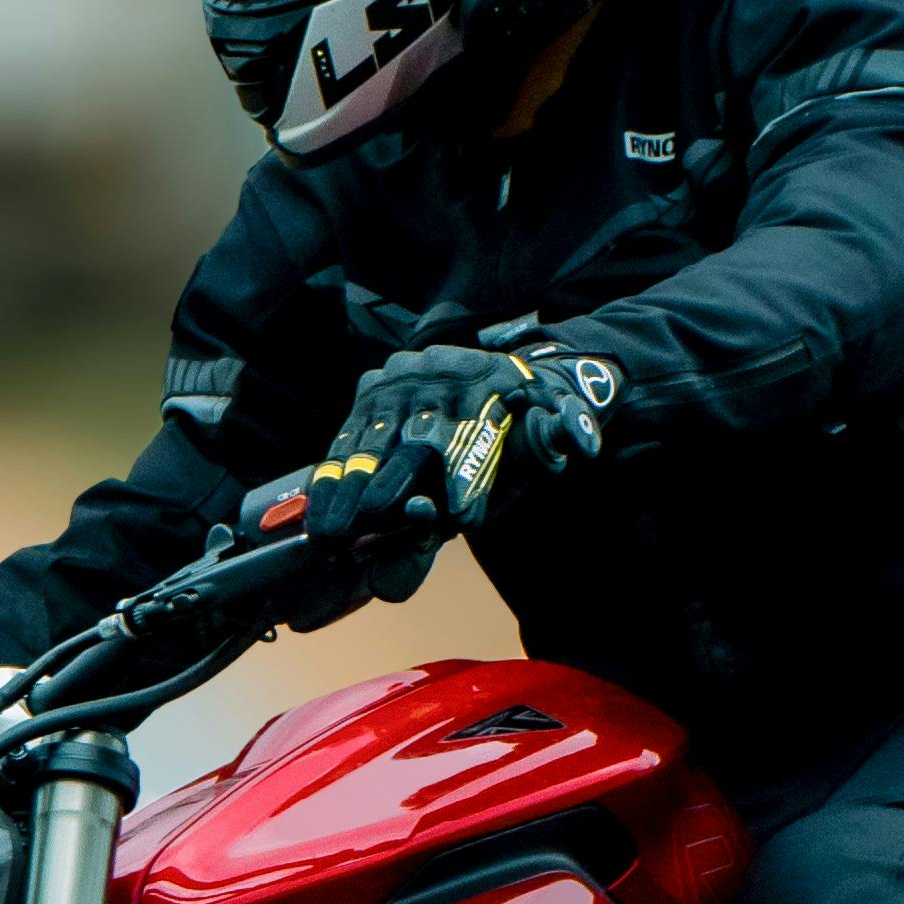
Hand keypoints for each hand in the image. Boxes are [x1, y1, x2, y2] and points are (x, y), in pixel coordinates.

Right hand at [304, 343, 603, 545]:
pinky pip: (349, 437)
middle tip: (376, 524)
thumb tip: (584, 441)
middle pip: (414, 437)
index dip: (468, 476)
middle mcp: (439, 374)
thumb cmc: (526, 412)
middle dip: (394, 483)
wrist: (493, 369)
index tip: (464, 519)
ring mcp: (400, 381)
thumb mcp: (556, 417)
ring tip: (334, 534)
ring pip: (371, 441)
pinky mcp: (371, 391)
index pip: (475, 431)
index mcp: (491, 379)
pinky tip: (320, 515)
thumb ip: (569, 431)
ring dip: (350, 489)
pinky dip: (333, 476)